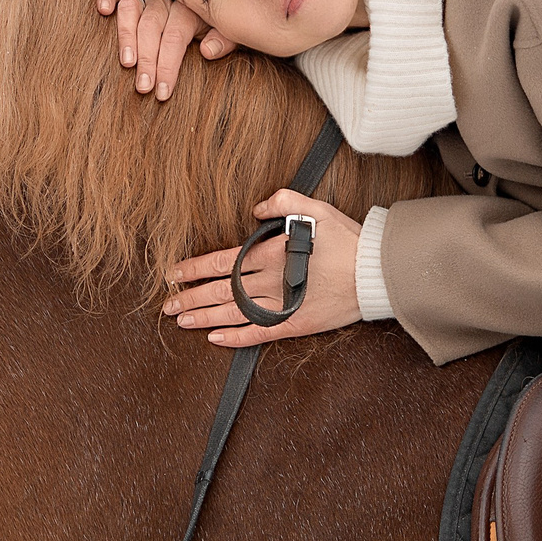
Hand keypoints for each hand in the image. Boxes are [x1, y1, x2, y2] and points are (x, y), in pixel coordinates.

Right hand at [96, 0, 232, 100]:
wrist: (218, 1)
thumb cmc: (215, 28)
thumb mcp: (228, 34)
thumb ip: (223, 41)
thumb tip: (207, 51)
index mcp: (191, 8)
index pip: (176, 35)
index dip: (168, 64)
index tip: (163, 92)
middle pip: (152, 26)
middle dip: (148, 59)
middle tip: (144, 87)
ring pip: (132, 9)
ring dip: (126, 36)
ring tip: (127, 63)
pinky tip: (103, 11)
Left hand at [161, 191, 360, 346]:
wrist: (374, 273)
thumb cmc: (347, 239)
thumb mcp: (316, 208)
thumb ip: (283, 201)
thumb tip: (256, 207)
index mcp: (270, 253)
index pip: (221, 262)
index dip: (194, 269)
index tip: (174, 274)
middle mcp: (270, 281)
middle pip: (219, 291)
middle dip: (190, 298)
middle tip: (168, 304)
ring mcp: (281, 305)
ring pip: (232, 313)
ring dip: (204, 318)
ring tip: (181, 321)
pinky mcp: (294, 324)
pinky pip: (258, 333)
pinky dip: (235, 338)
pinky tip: (215, 339)